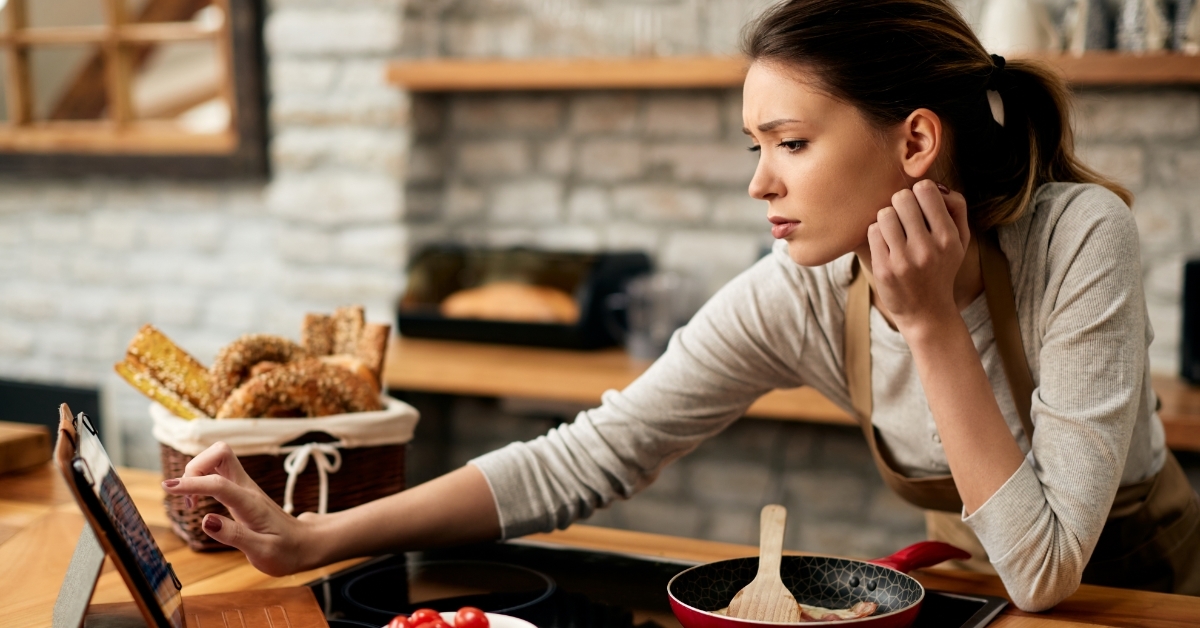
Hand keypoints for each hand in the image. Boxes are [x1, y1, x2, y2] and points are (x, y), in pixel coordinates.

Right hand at [162, 442, 320, 575]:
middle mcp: (248, 488)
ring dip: (196, 473)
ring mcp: (245, 487)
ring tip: (191, 503)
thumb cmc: (285, 551)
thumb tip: (206, 520)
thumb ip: (235, 536)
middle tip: (187, 499)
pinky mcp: (241, 491)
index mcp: (251, 503)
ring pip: (218, 458)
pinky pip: (217, 472)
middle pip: (220, 453)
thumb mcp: (263, 552)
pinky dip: (201, 479)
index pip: (218, 483)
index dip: (192, 483)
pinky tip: (198, 501)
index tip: (167, 487)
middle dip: (195, 467)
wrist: (304, 545)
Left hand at [866, 179, 969, 334]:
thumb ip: (956, 207)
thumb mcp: (960, 240)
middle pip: (901, 197)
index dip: (919, 193)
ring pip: (884, 213)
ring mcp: (903, 260)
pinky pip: (872, 232)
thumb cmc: (942, 268)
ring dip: (887, 219)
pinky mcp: (883, 269)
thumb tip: (936, 186)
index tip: (919, 206)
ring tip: (895, 233)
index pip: (926, 189)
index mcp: (948, 237)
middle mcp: (927, 248)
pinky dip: (877, 235)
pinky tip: (887, 246)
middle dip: (900, 204)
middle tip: (904, 218)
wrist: (927, 313)